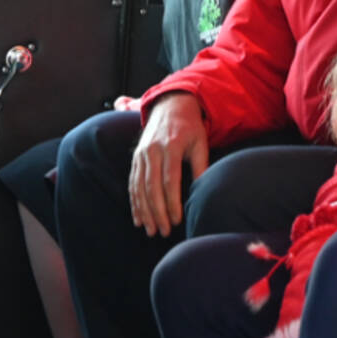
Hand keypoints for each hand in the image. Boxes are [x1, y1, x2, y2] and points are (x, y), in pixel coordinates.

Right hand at [128, 93, 208, 235]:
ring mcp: (141, 154)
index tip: (176, 221)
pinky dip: (134, 202)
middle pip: (152, 188)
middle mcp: (152, 151)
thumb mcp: (200, 143)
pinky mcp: (135, 158)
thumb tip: (203, 192)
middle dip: (157, 213)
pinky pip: (132, 183)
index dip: (172, 203)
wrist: (171, 105)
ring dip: (144, 212)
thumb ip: (201, 167)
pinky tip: (138, 218)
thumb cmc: (190, 127)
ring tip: (151, 230)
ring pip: (140, 188)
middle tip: (163, 232)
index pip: (169, 181)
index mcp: (171, 147)